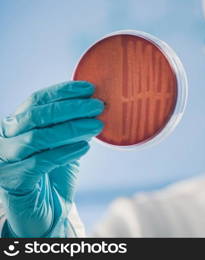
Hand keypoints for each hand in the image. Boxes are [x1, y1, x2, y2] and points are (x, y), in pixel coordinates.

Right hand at [0, 81, 103, 236]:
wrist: (46, 212)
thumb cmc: (55, 174)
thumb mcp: (66, 145)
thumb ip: (74, 126)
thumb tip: (97, 106)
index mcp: (18, 124)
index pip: (38, 100)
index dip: (63, 91)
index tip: (89, 88)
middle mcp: (7, 138)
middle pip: (37, 115)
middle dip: (71, 108)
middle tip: (98, 106)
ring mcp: (6, 159)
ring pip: (38, 138)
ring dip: (71, 129)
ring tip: (96, 126)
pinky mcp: (13, 181)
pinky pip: (40, 162)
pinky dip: (65, 152)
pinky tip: (85, 148)